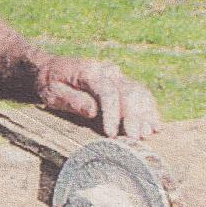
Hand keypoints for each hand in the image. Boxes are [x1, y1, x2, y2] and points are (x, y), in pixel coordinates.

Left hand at [35, 56, 161, 138]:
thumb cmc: (49, 83)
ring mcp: (117, 76)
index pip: (107, 91)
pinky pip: (140, 94)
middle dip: (133, 116)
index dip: (111, 113)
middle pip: (127, 92)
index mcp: (90, 71)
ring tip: (149, 133)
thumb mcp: (51, 92)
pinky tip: (156, 125)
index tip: (111, 133)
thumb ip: (72, 100)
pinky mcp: (121, 83)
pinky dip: (150, 110)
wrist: (51, 68)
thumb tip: (93, 111)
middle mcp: (107, 71)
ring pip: (138, 93)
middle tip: (136, 138)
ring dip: (145, 114)